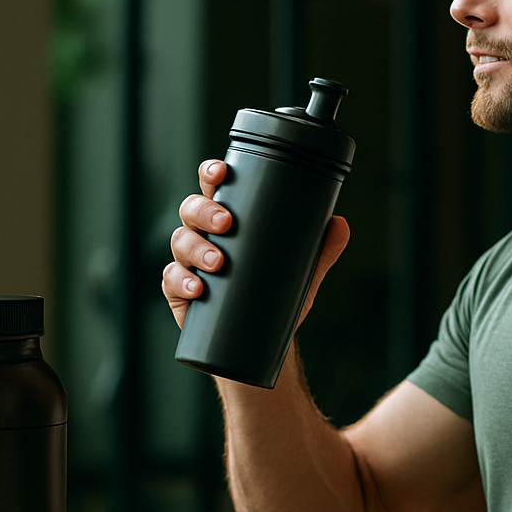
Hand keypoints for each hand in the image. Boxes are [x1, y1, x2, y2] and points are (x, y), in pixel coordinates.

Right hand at [162, 159, 350, 329]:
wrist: (262, 340)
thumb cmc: (276, 292)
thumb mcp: (302, 270)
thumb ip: (321, 248)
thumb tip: (340, 224)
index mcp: (228, 219)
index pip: (214, 187)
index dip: (211, 173)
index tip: (221, 172)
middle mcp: (203, 234)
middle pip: (191, 209)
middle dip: (205, 211)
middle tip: (226, 223)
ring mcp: (187, 261)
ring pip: (180, 241)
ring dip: (196, 248)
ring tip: (217, 262)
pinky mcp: (178, 291)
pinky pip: (171, 280)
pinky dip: (182, 282)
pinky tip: (197, 288)